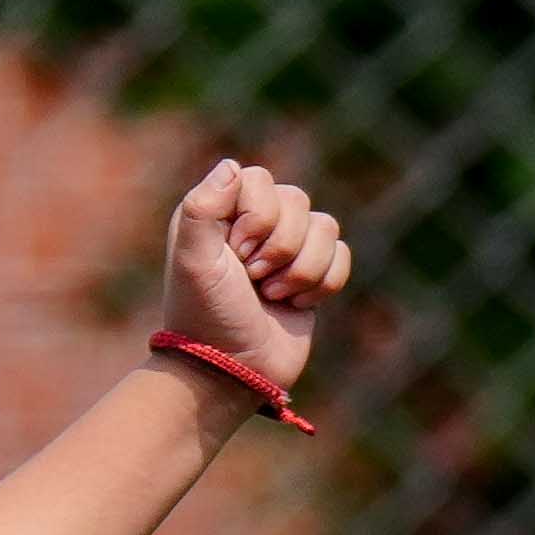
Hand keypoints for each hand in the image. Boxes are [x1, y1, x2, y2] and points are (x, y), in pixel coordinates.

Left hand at [154, 159, 351, 405]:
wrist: (234, 370)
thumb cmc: (207, 316)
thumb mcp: (192, 261)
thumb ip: (203, 208)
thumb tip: (231, 164)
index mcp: (219, 211)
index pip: (260, 180)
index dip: (256, 217)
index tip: (235, 255)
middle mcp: (253, 222)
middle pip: (297, 200)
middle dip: (279, 248)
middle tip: (253, 280)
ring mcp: (287, 248)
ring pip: (326, 226)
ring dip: (301, 270)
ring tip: (271, 295)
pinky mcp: (313, 275)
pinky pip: (342, 254)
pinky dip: (323, 284)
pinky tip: (294, 305)